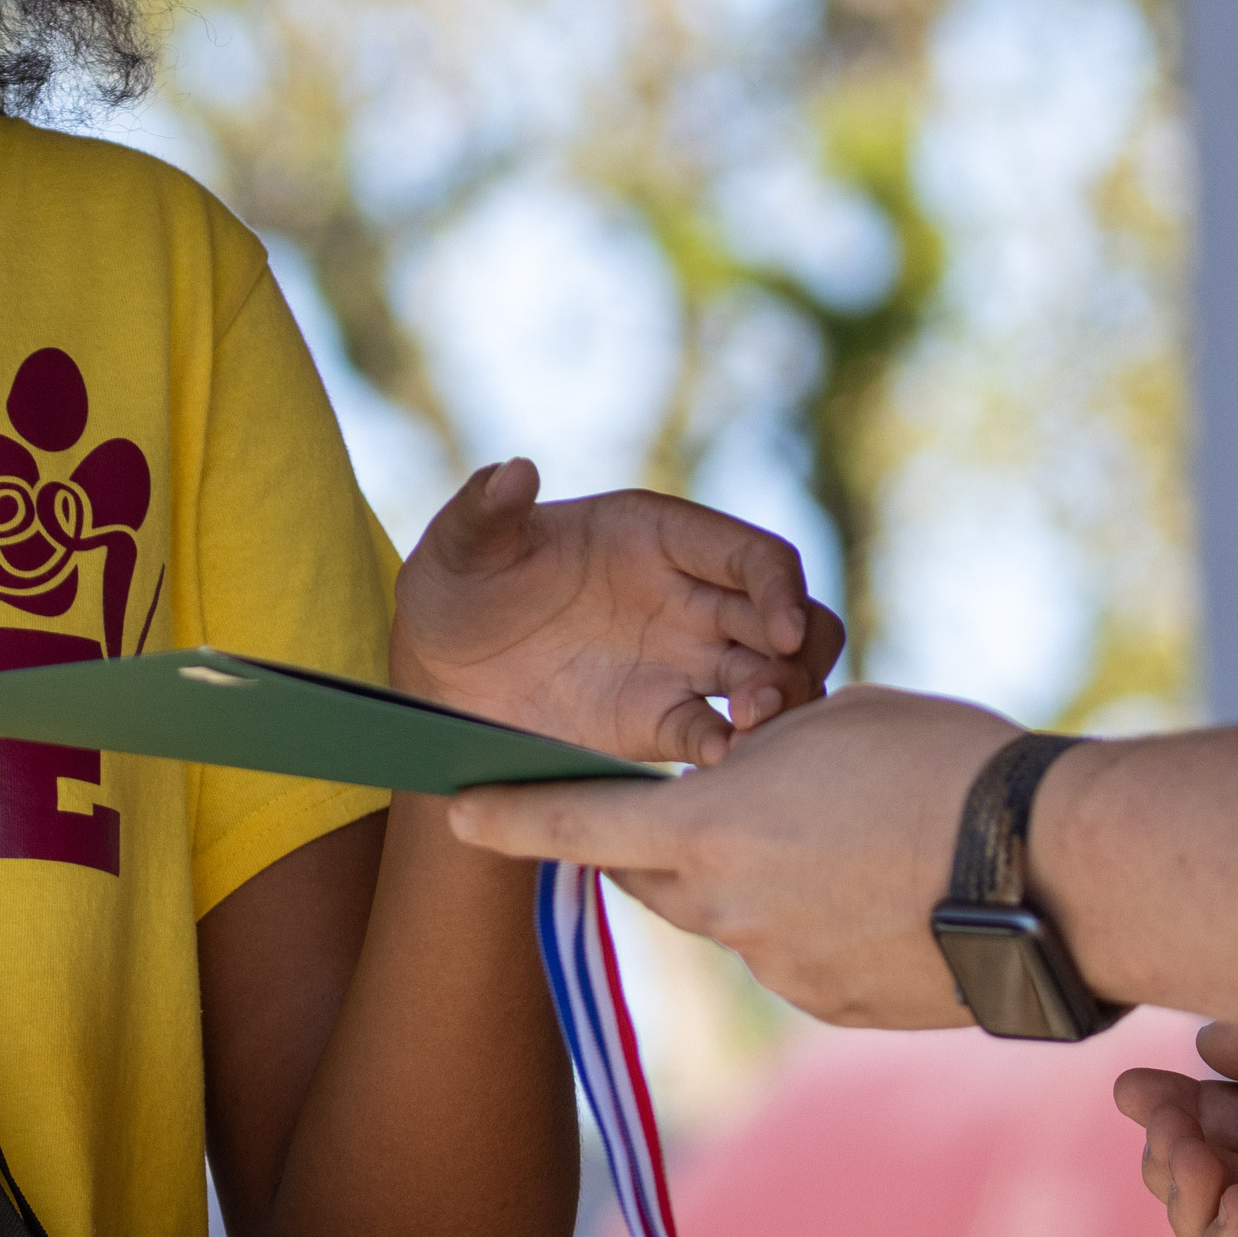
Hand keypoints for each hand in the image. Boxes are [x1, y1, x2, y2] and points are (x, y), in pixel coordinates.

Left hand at [392, 458, 846, 764]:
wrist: (439, 673)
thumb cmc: (456, 587)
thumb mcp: (459, 547)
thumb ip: (485, 511)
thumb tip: (514, 469)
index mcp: (660, 537)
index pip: (752, 555)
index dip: (779, 589)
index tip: (779, 632)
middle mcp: (689, 597)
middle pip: (788, 618)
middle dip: (798, 655)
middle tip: (772, 696)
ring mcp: (683, 661)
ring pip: (772, 677)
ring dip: (780, 703)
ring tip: (751, 731)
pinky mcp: (661, 720)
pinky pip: (714, 733)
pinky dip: (727, 751)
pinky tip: (712, 767)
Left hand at [446, 685, 1014, 1024]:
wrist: (1046, 874)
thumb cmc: (942, 767)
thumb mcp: (834, 723)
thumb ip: (765, 756)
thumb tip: (753, 785)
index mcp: (707, 828)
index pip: (576, 825)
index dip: (510, 816)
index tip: (455, 812)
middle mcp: (723, 910)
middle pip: (653, 878)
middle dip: (664, 844)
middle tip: (722, 802)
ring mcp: (776, 969)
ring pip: (731, 918)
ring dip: (760, 881)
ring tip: (854, 839)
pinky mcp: (830, 1008)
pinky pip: (793, 958)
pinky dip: (816, 925)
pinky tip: (888, 892)